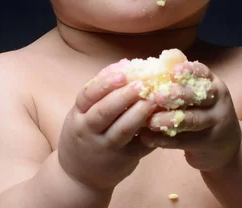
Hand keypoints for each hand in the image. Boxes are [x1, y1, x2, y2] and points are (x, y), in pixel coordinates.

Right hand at [57, 65, 157, 191]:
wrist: (79, 177)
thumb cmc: (85, 135)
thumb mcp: (82, 113)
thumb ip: (100, 93)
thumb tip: (124, 64)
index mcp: (78, 115)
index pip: (88, 95)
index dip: (105, 83)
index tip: (123, 74)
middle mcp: (89, 131)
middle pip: (105, 112)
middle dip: (124, 96)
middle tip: (142, 84)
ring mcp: (106, 148)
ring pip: (123, 130)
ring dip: (139, 113)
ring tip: (153, 99)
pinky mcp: (123, 160)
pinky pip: (139, 145)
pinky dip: (151, 131)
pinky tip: (162, 119)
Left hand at [139, 60, 241, 172]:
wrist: (227, 146)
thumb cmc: (205, 111)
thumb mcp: (201, 94)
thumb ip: (184, 80)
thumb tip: (159, 59)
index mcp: (214, 84)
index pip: (203, 73)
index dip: (188, 71)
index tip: (172, 71)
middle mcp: (218, 101)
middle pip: (199, 96)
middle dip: (177, 95)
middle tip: (156, 96)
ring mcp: (215, 123)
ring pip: (192, 120)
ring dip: (169, 120)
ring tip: (149, 121)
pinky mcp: (208, 143)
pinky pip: (184, 141)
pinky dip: (164, 140)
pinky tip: (147, 138)